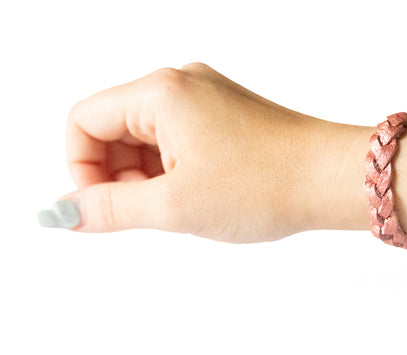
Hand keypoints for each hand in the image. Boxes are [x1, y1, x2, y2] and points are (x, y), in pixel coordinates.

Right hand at [42, 63, 366, 242]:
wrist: (331, 178)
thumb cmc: (267, 183)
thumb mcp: (174, 205)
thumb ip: (109, 208)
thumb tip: (68, 210)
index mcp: (161, 92)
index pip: (84, 121)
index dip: (82, 168)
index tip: (101, 207)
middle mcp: (182, 84)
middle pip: (114, 127)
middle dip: (118, 175)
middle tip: (151, 210)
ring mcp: (206, 97)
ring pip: (146, 137)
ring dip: (148, 176)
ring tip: (184, 203)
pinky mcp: (224, 114)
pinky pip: (176, 139)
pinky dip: (173, 170)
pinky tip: (199, 192)